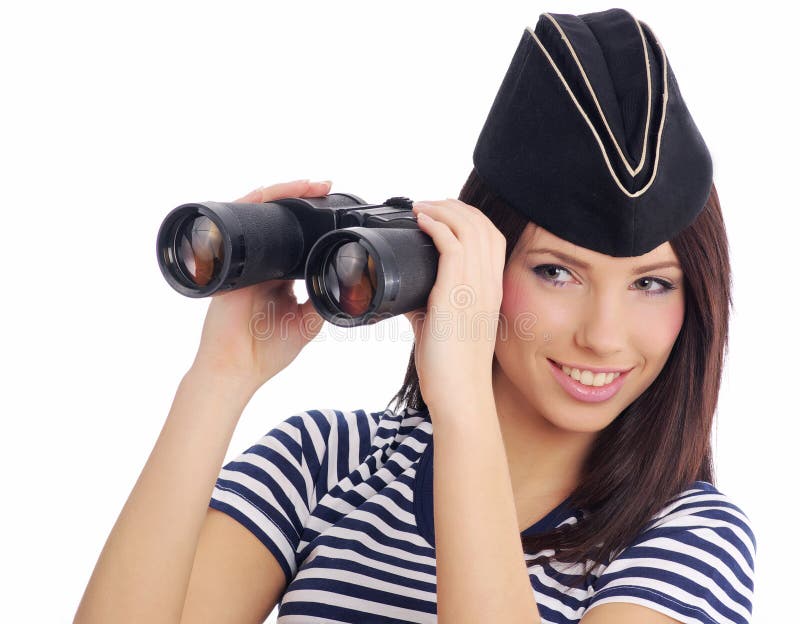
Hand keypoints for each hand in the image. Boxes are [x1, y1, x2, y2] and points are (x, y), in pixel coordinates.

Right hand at [190, 179, 331, 393]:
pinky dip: (257, 201)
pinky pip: (240, 220)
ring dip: (286, 193)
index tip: (337, 207)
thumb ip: (322, 299)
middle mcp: (261, 263)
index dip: (314, 221)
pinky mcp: (229, 260)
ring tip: (312, 184)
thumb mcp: (307, 322)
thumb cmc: (266, 351)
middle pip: (280, 219)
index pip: (297, 238)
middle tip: (326, 185)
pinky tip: (277, 192)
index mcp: (279, 276)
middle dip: (302, 197)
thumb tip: (349, 281)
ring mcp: (244, 259)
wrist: (236, 367)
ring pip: (261, 212)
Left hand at [407, 199, 505, 413]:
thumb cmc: (450, 366)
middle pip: (482, 225)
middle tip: (428, 204)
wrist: (458, 393)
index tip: (442, 214)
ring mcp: (476, 287)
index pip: (491, 237)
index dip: (468, 218)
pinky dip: (436, 226)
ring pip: (469, 228)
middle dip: (454, 206)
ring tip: (421, 207)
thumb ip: (427, 302)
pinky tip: (421, 221)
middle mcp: (488, 283)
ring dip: (442, 210)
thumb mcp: (441, 325)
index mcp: (491, 289)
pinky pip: (452, 245)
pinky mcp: (456, 293)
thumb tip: (403, 290)